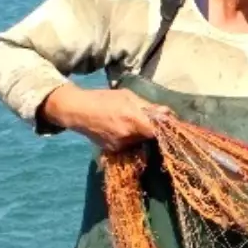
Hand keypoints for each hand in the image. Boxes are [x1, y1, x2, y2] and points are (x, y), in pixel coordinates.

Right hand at [40, 84, 171, 152]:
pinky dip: (129, 139)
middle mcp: (129, 136)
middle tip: (146, 121)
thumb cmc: (104, 99)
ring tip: (128, 122)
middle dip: (151, 130)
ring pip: (139, 142)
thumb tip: (168, 113)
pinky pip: (128, 146)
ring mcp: (120, 145)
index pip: (158, 132)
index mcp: (134, 120)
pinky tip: (119, 129)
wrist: (77, 111)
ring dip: (140, 135)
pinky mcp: (113, 151)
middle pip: (149, 137)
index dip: (166, 130)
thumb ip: (148, 107)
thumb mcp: (128, 96)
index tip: (171, 128)